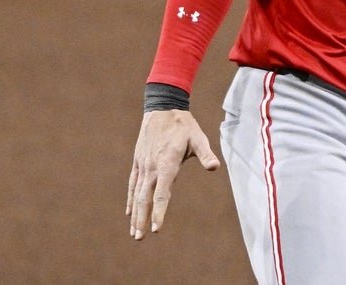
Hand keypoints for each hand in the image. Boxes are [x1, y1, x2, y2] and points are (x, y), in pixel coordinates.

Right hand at [126, 109, 220, 239]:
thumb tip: (215, 167)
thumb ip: (205, 154)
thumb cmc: (184, 125)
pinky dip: (131, 199)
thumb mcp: (198, 137)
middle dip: (142, 219)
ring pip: (137, 194)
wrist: (162, 107)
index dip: (159, 212)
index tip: (155, 228)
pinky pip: (133, 184)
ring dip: (135, 213)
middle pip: (145, 198)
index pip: (162, 193)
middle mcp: (151, 167)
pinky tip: (129, 212)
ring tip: (134, 232)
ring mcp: (143, 165)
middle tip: (140, 237)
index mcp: (166, 163)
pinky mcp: (138, 161)